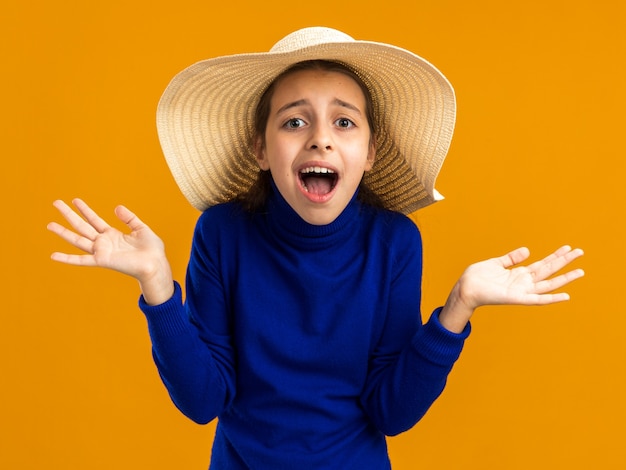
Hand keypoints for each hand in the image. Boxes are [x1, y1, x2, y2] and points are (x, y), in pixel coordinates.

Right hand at [47, 199, 173, 304]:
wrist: (155, 264)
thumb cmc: (151, 249)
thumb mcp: (141, 228)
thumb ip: (129, 218)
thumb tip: (116, 207)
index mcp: (113, 234)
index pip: (94, 220)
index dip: (85, 210)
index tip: (74, 200)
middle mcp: (104, 242)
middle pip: (82, 226)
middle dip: (69, 215)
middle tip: (56, 203)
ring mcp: (101, 251)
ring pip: (78, 240)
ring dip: (63, 232)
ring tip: (49, 224)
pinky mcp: (102, 260)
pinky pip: (81, 260)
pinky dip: (67, 259)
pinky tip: (54, 255)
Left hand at [439, 246, 583, 332]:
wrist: (465, 288)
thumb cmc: (477, 277)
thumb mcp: (496, 263)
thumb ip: (511, 258)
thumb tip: (528, 250)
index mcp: (519, 273)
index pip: (542, 263)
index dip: (556, 256)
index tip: (568, 248)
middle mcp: (523, 282)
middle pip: (549, 270)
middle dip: (564, 261)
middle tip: (581, 252)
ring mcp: (522, 291)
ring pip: (548, 284)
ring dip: (565, 279)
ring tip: (581, 271)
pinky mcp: (517, 298)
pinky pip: (538, 300)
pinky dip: (552, 298)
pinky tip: (566, 296)